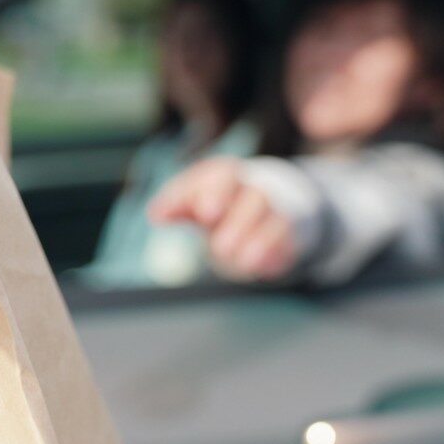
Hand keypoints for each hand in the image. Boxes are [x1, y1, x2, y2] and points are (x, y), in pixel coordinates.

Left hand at [148, 157, 297, 280]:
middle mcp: (254, 189)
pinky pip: (288, 241)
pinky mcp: (287, 233)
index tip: (205, 213)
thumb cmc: (216, 201)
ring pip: (275, 219)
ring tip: (242, 262)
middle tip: (221, 248)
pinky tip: (264, 268)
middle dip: (239, 221)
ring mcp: (275, 210)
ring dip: (259, 241)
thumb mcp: (193, 199)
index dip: (215, 193)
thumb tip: (155, 214)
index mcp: (226, 175)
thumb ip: (176, 205)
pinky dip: (277, 253)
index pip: (223, 176)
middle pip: (254, 197)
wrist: (255, 205)